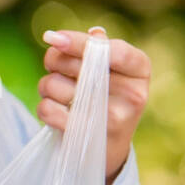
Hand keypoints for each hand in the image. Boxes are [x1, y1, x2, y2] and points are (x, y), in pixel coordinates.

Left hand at [38, 26, 150, 184]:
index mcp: (140, 69)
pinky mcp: (86, 136)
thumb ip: (92, 48)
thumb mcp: (110, 70)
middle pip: (77, 64)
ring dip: (47, 85)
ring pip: (56, 84)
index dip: (78, 42)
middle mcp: (132, 94)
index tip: (52, 37)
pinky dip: (44, 105)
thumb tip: (58, 38)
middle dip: (56, 60)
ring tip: (59, 92)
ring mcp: (111, 118)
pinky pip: (47, 109)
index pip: (111, 50)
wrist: (108, 147)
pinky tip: (55, 109)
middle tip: (55, 67)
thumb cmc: (106, 96)